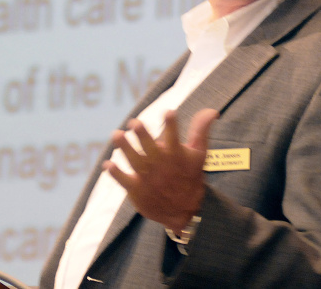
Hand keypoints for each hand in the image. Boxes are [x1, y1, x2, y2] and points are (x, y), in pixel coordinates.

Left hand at [104, 108, 218, 232]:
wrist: (184, 210)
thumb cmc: (190, 176)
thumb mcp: (200, 153)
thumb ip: (201, 130)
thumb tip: (212, 111)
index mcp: (176, 154)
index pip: (174, 137)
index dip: (172, 125)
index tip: (169, 112)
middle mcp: (161, 165)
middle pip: (150, 148)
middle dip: (142, 135)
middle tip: (134, 122)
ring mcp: (148, 178)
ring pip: (134, 161)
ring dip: (125, 148)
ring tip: (116, 134)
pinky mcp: (136, 190)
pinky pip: (124, 181)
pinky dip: (116, 174)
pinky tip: (108, 164)